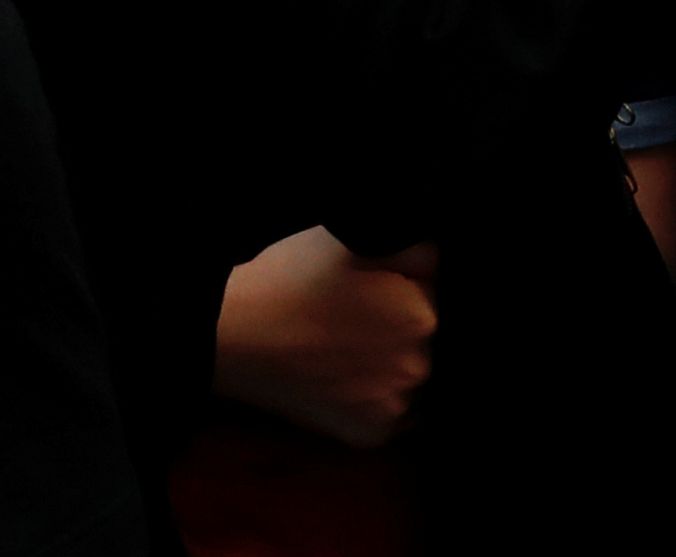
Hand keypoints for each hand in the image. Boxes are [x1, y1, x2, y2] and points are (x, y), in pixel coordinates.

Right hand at [213, 227, 441, 452]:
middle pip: (426, 339)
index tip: (372, 289)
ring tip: (348, 350)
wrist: (233, 334)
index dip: (403, 286)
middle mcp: (418, 367)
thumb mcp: (354, 239)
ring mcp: (395, 407)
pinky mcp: (370, 435)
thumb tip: (442, 264)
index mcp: (422, 313)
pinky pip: (392, 414)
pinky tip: (346, 379)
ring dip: (392, 364)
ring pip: (411, 376)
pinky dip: (376, 398)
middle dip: (401, 327)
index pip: (435, 292)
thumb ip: (414, 251)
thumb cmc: (290, 278)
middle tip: (354, 319)